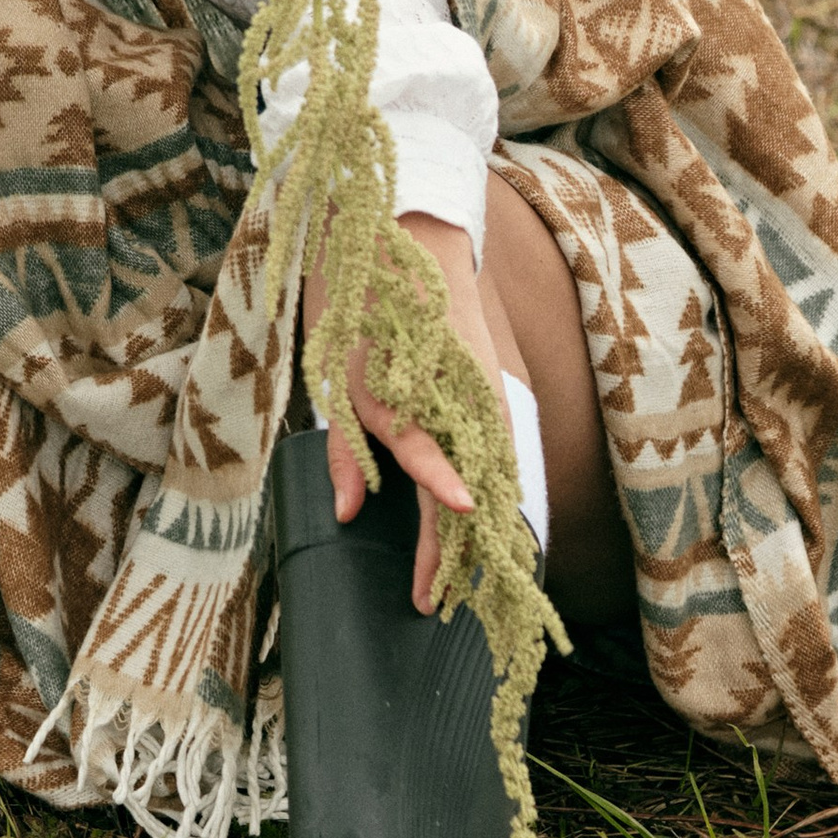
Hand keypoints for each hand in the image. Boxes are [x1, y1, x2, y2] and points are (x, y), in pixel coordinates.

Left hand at [302, 214, 509, 611]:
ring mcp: (486, 397)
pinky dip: (494, 490)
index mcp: (416, 404)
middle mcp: (462, 407)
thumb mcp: (336, 380)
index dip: (438, 540)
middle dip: (456, 556)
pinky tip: (485, 519)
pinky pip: (501, 452)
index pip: (436, 486)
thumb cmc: (359, 306)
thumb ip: (347, 452)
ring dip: (482, 530)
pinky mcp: (494, 388)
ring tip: (462, 577)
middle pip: (471, 497)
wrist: (408, 233)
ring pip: (495, 480)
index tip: (434, 588)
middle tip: (434, 603)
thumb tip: (350, 515)